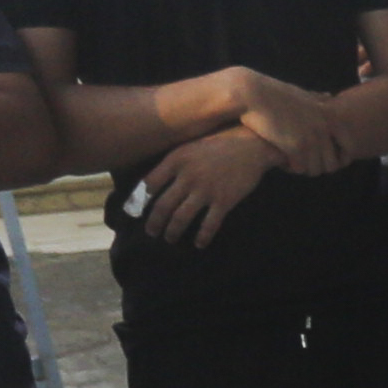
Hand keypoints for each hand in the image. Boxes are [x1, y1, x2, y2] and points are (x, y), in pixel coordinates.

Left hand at [137, 127, 279, 244]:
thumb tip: (154, 183)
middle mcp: (188, 176)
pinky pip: (209, 225)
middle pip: (163, 206)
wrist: (251, 144)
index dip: (139, 201)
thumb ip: (173, 162)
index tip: (136, 212)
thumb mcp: (189, 146)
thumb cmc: (218, 143)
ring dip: (173, 232)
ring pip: (181, 217)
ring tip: (170, 239)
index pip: (149, 184)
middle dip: (154, 223)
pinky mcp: (224, 201)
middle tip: (151, 232)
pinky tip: (199, 244)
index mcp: (176, 160)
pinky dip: (202, 237)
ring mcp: (206, 190)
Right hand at [212, 70, 349, 173]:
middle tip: (304, 163)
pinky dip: (290, 168)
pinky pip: (300, 169)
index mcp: (329, 116)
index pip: (349, 147)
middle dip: (318, 167)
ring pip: (315, 170)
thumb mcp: (301, 94)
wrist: (251, 94)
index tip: (329, 161)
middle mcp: (324, 128)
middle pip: (332, 164)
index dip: (341, 159)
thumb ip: (317, 99)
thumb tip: (329, 96)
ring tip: (290, 161)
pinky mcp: (295, 147)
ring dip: (303, 169)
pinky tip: (281, 160)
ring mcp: (311, 138)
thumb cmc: (274, 93)